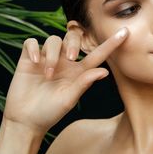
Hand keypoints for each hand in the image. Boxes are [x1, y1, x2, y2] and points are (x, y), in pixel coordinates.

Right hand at [2, 27, 128, 134]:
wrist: (26, 120)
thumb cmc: (50, 112)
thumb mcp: (69, 99)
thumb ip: (84, 84)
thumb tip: (104, 72)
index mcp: (79, 71)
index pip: (97, 53)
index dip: (111, 44)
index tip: (126, 32)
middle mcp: (64, 61)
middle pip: (73, 37)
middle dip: (74, 43)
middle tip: (72, 59)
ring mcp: (46, 58)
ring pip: (53, 40)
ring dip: (52, 54)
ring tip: (48, 74)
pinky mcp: (28, 59)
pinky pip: (32, 43)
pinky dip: (34, 48)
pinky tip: (35, 61)